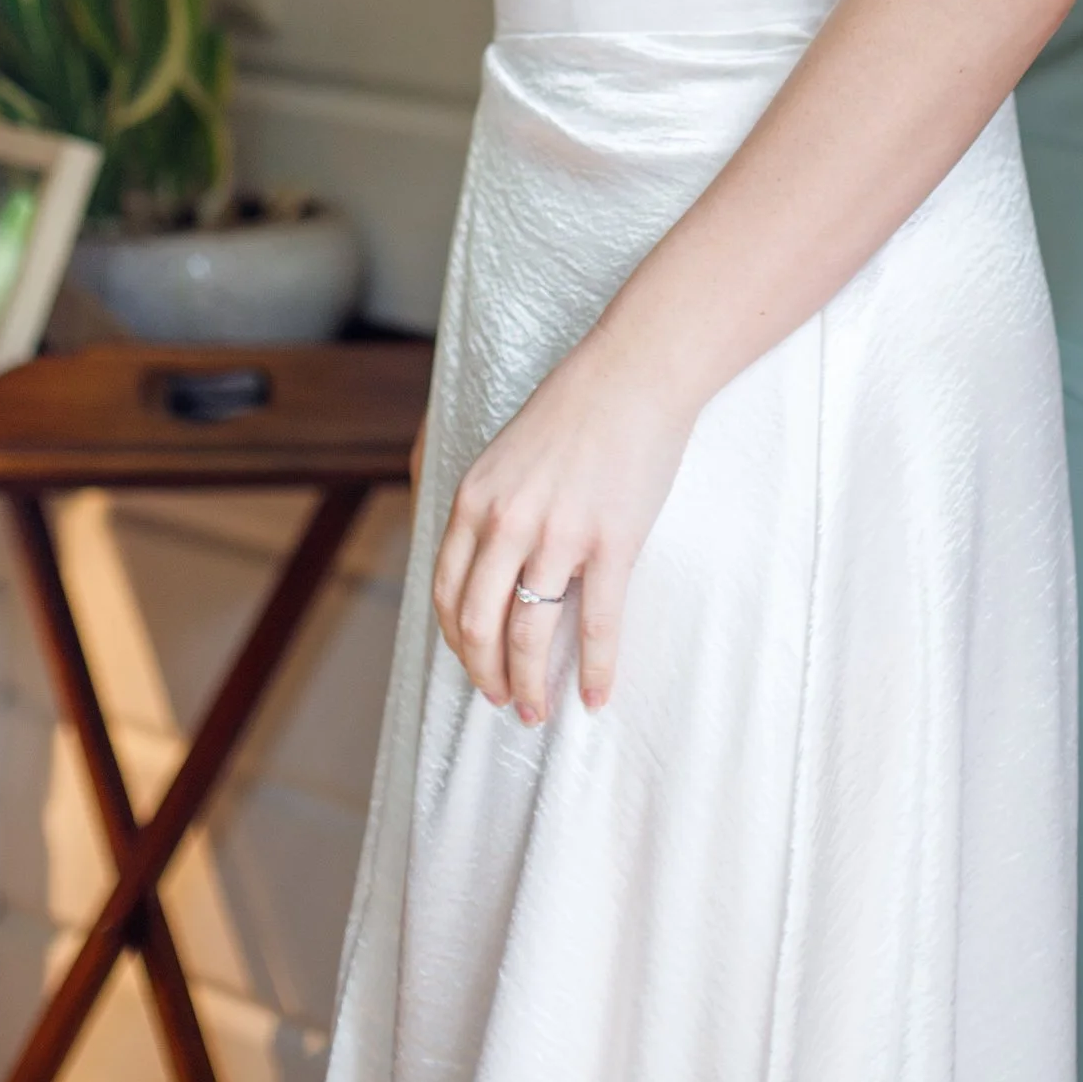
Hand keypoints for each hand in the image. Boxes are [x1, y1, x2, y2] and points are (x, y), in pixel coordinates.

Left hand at [430, 331, 694, 722]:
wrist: (636, 370)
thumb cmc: (577, 406)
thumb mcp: (507, 452)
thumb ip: (491, 506)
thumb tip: (487, 567)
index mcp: (476, 499)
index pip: (446, 592)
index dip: (457, 641)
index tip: (473, 665)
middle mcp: (507, 522)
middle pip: (479, 625)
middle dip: (487, 675)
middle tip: (503, 702)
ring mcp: (558, 535)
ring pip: (530, 636)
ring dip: (530, 686)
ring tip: (538, 711)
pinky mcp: (610, 543)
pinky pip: (595, 625)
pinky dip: (594, 670)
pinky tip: (595, 696)